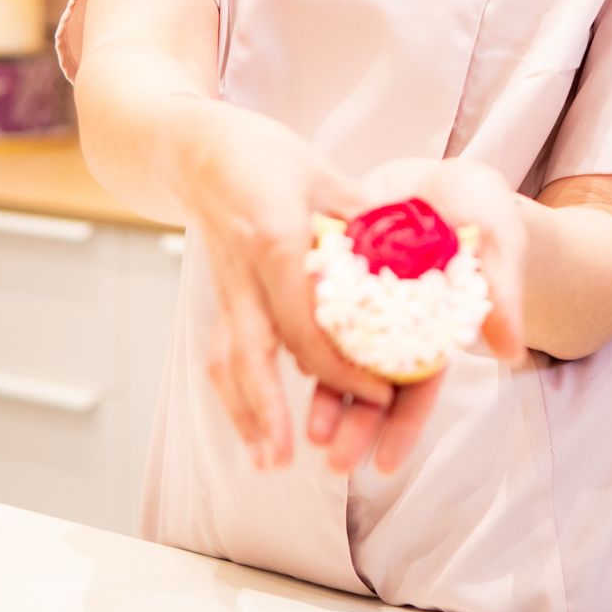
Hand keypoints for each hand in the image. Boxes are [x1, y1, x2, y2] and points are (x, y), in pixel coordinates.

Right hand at [187, 105, 398, 471]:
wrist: (198, 150)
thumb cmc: (265, 156)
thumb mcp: (324, 174)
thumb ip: (363, 219)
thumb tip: (413, 259)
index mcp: (275, 241)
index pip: (306, 321)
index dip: (342, 366)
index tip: (382, 392)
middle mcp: (244, 274)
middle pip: (252, 353)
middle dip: (272, 409)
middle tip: (294, 458)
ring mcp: (225, 290)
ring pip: (227, 361)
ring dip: (246, 415)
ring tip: (270, 461)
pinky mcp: (220, 298)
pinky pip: (220, 354)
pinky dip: (234, 396)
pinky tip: (251, 430)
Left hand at [305, 154, 530, 476]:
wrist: (444, 176)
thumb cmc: (485, 215)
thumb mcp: (501, 249)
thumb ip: (502, 297)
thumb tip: (511, 352)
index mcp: (436, 332)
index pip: (420, 388)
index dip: (404, 427)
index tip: (385, 465)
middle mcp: (396, 325)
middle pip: (374, 383)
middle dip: (355, 424)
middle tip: (333, 457)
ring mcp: (364, 300)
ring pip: (339, 354)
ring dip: (324, 392)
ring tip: (307, 427)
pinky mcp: (338, 269)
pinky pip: (315, 306)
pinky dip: (302, 334)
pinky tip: (283, 357)